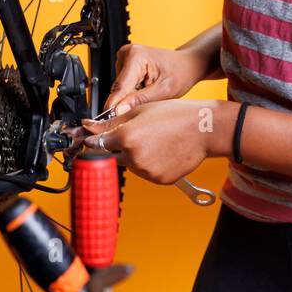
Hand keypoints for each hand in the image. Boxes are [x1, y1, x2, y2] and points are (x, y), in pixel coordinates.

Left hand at [81, 98, 235, 184]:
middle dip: (117, 147)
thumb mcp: (140, 111)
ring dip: (134, 156)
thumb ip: (112, 122)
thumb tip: (88, 127)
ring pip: (129, 165)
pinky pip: (145, 173)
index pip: (97, 144)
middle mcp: (134, 157)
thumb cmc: (175, 115)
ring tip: (155, 141)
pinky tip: (163, 151)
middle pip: (112, 156)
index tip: (88, 140)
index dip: (92, 141)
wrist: (204, 129)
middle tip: (138, 135)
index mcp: (126, 137)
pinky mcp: (158, 180)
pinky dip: (149, 164)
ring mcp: (146, 171)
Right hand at [99, 42, 206, 111]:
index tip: (109, 122)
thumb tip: (118, 110)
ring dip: (131, 98)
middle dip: (128, 102)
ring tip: (150, 95)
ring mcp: (125, 58)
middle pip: (118, 89)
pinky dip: (133, 93)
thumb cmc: (181, 73)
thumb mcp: (164, 91)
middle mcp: (126, 53)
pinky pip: (123, 86)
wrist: (187, 64)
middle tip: (145, 108)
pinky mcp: (125, 64)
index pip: (119, 87)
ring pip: (120, 89)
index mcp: (135, 56)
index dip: (114, 106)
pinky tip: (146, 91)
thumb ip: (140, 100)